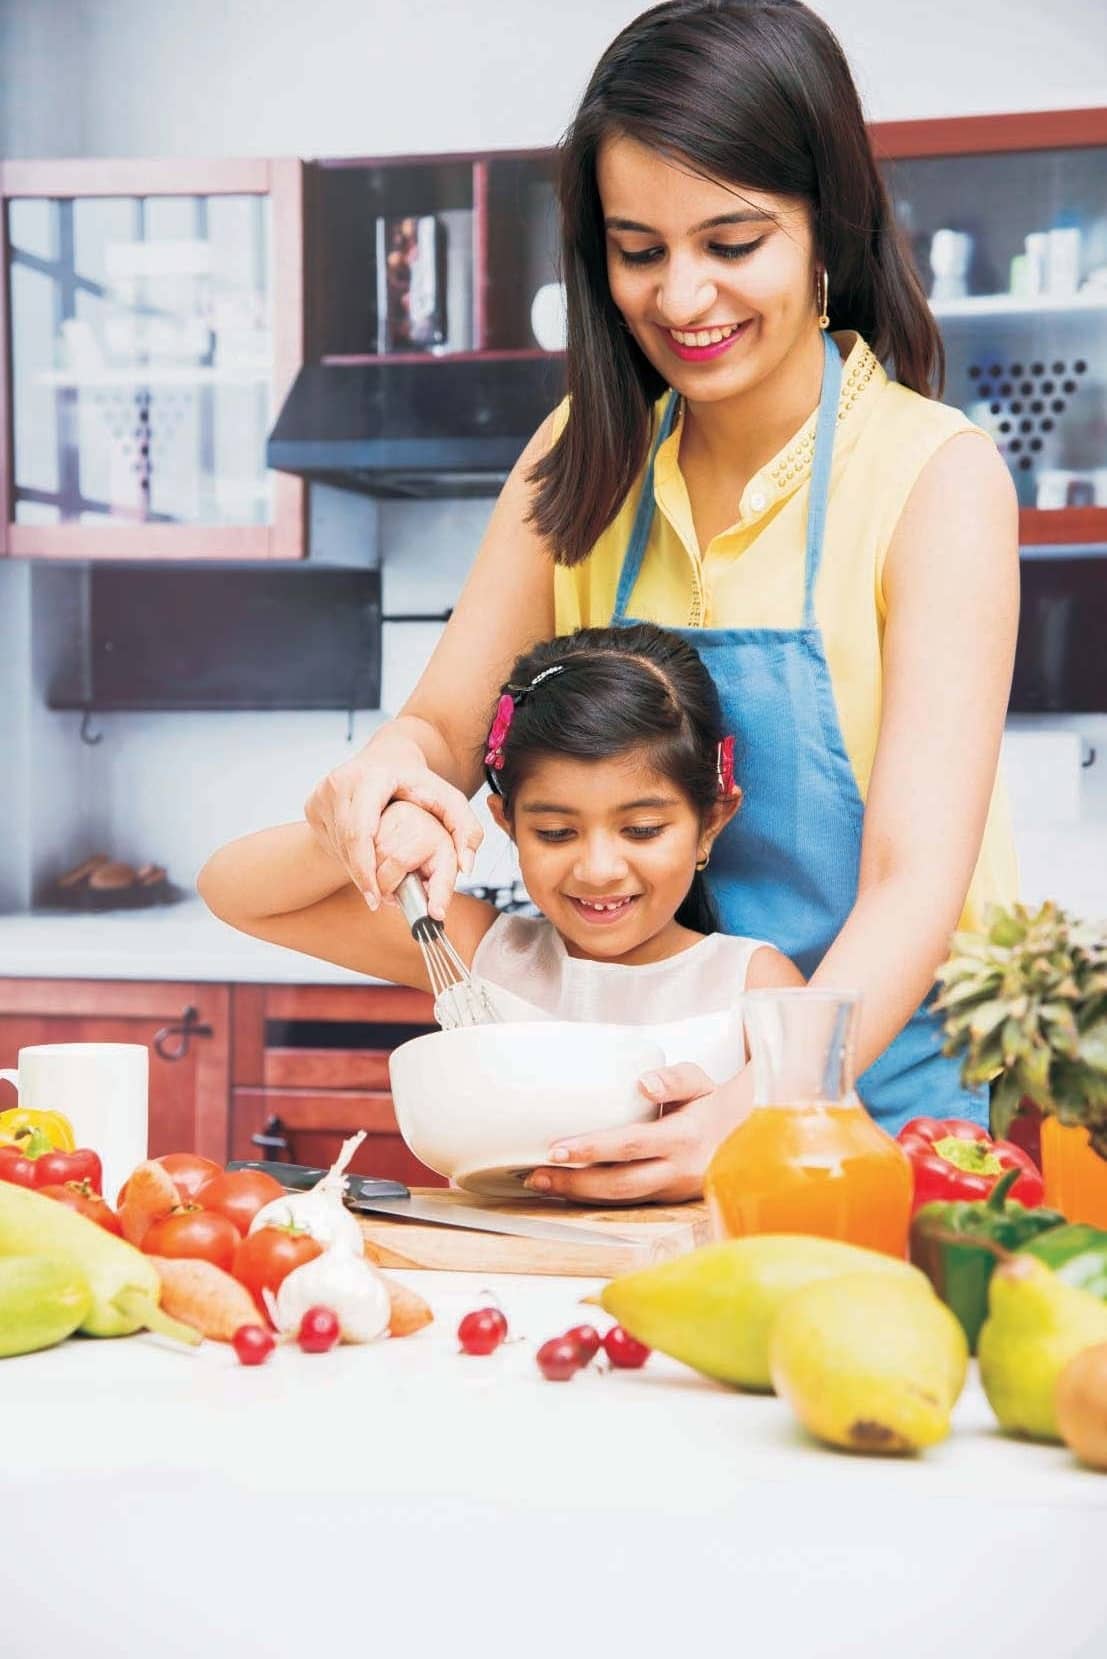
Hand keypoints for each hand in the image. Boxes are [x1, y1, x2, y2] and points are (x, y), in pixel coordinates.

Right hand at [304, 735, 482, 915]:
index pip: (360, 831)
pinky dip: (345, 856)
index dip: (366, 868)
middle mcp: (340, 781)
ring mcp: (322, 792)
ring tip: (374, 879)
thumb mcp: (450, 801)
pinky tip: (364, 856)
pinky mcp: (313, 803)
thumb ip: (467, 832)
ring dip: (354, 868)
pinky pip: (328, 840)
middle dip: (362, 875)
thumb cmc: (420, 782)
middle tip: (376, 899)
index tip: (376, 896)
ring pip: (336, 845)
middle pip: (346, 842)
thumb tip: (465, 868)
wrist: (389, 755)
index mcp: (370, 778)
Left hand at [524, 1063, 751, 1205]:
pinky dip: (596, 1198)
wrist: (753, 1136)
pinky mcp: (669, 1201)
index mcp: (685, 1137)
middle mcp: (679, 1170)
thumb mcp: (701, 1081)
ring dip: (579, 1195)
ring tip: (542, 1184)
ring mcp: (674, 1191)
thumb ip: (674, 1078)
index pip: (631, 1146)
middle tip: (536, 1175)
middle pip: (620, 1184)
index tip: (557, 1148)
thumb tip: (643, 1083)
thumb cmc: (716, 1102)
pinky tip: (568, 1190)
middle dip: (574, 1183)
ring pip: (622, 1200)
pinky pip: (629, 1202)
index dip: (593, 1150)